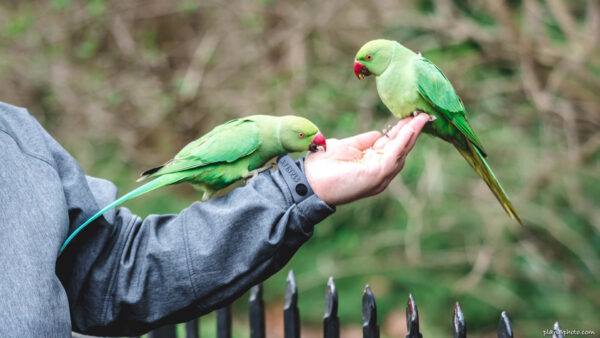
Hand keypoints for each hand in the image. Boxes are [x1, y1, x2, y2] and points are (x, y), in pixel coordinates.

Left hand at [304, 113, 429, 205]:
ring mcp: (380, 176)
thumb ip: (363, 141)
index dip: (403, 130)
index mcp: (373, 164)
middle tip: (424, 114)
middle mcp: (380, 171)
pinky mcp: (376, 176)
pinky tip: (409, 129)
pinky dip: (402, 142)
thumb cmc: (323, 165)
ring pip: (401, 152)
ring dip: (411, 134)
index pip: (393, 145)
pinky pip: (393, 156)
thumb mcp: (346, 146)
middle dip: (412, 131)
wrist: (310, 180)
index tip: (413, 115)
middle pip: (401, 148)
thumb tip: (378, 133)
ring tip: (421, 118)